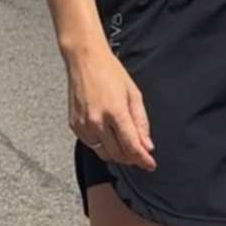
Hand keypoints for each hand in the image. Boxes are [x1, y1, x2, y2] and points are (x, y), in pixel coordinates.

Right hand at [66, 45, 155, 170]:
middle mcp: (97, 122)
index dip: (143, 159)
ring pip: (104, 153)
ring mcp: (83, 125)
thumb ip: (141, 122)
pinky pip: (91, 145)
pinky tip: (110, 137)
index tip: (151, 165)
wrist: (85, 60)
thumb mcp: (134, 94)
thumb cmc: (111, 73)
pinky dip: (103, 146)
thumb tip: (147, 145)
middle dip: (132, 159)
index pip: (131, 146)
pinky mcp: (74, 126)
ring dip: (118, 155)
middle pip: (118, 154)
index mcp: (115, 112)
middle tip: (141, 157)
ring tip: (127, 148)